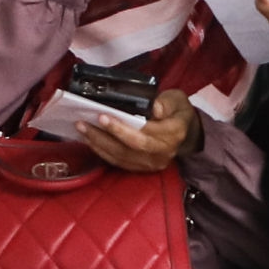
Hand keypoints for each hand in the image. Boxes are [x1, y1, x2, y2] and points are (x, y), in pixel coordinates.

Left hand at [76, 88, 204, 172]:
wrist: (186, 133)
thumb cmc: (177, 112)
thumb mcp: (176, 100)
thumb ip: (165, 102)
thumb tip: (152, 108)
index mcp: (173, 133)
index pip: (144, 132)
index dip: (121, 127)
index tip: (102, 116)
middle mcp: (163, 152)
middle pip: (129, 148)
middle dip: (104, 135)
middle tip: (84, 122)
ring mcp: (152, 163)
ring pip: (121, 157)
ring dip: (98, 144)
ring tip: (82, 129)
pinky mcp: (143, 168)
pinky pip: (119, 163)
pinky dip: (102, 152)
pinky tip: (90, 140)